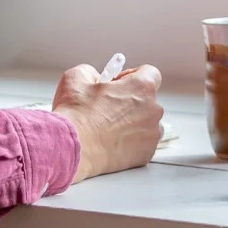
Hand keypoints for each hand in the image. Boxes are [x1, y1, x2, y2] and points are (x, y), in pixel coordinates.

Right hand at [52, 62, 164, 184]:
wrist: (73, 150)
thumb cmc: (76, 115)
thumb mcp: (76, 78)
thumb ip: (91, 72)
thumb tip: (95, 79)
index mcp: (142, 87)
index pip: (150, 73)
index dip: (132, 76)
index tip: (117, 84)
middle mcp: (153, 110)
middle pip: (148, 100)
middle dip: (130, 102)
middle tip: (107, 108)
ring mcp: (152, 134)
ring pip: (146, 124)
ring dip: (133, 124)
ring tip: (108, 129)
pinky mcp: (146, 155)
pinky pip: (142, 144)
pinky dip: (130, 144)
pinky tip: (110, 144)